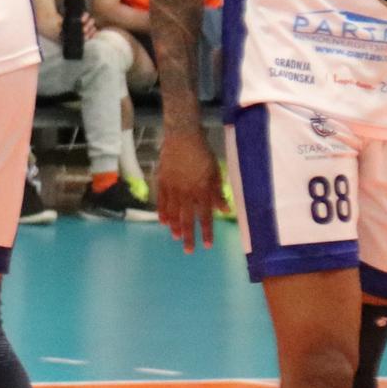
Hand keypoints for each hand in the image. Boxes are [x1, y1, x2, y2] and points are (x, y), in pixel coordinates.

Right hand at [155, 127, 223, 252]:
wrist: (182, 137)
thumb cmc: (203, 153)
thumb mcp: (216, 172)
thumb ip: (218, 193)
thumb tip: (225, 210)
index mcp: (202, 191)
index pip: (205, 217)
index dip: (206, 232)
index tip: (207, 245)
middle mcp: (187, 193)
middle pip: (187, 219)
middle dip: (189, 236)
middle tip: (188, 250)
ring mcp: (173, 188)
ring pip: (173, 212)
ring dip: (175, 226)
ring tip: (175, 237)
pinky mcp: (162, 181)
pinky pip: (161, 201)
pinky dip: (162, 212)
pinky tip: (162, 221)